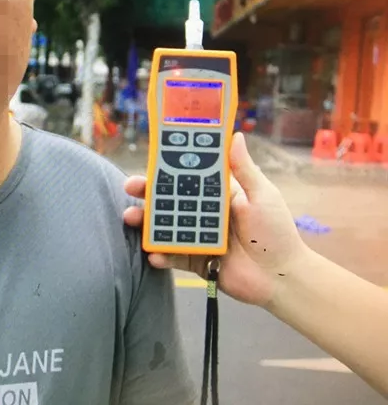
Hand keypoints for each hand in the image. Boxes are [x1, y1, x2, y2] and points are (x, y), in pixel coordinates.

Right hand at [122, 132, 310, 307]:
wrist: (282, 278)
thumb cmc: (277, 234)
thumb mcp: (263, 196)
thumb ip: (245, 170)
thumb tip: (236, 136)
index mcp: (218, 195)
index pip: (188, 177)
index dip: (168, 168)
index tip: (151, 160)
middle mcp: (203, 214)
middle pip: (169, 200)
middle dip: (147, 193)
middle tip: (130, 187)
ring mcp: (197, 237)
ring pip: (165, 226)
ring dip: (146, 222)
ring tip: (131, 218)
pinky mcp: (195, 261)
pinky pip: (173, 256)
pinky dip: (161, 255)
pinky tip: (154, 254)